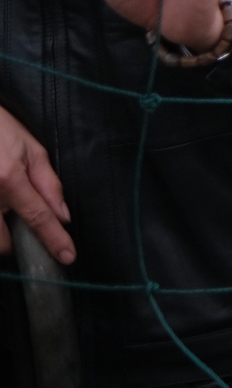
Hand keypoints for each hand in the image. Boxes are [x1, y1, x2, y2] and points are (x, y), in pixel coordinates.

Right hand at [0, 105, 70, 264]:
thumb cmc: (0, 130)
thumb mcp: (31, 149)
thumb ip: (48, 183)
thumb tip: (63, 215)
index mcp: (8, 178)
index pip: (38, 217)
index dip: (54, 239)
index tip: (67, 256)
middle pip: (2, 242)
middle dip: (13, 239)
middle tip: (15, 218)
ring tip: (1, 206)